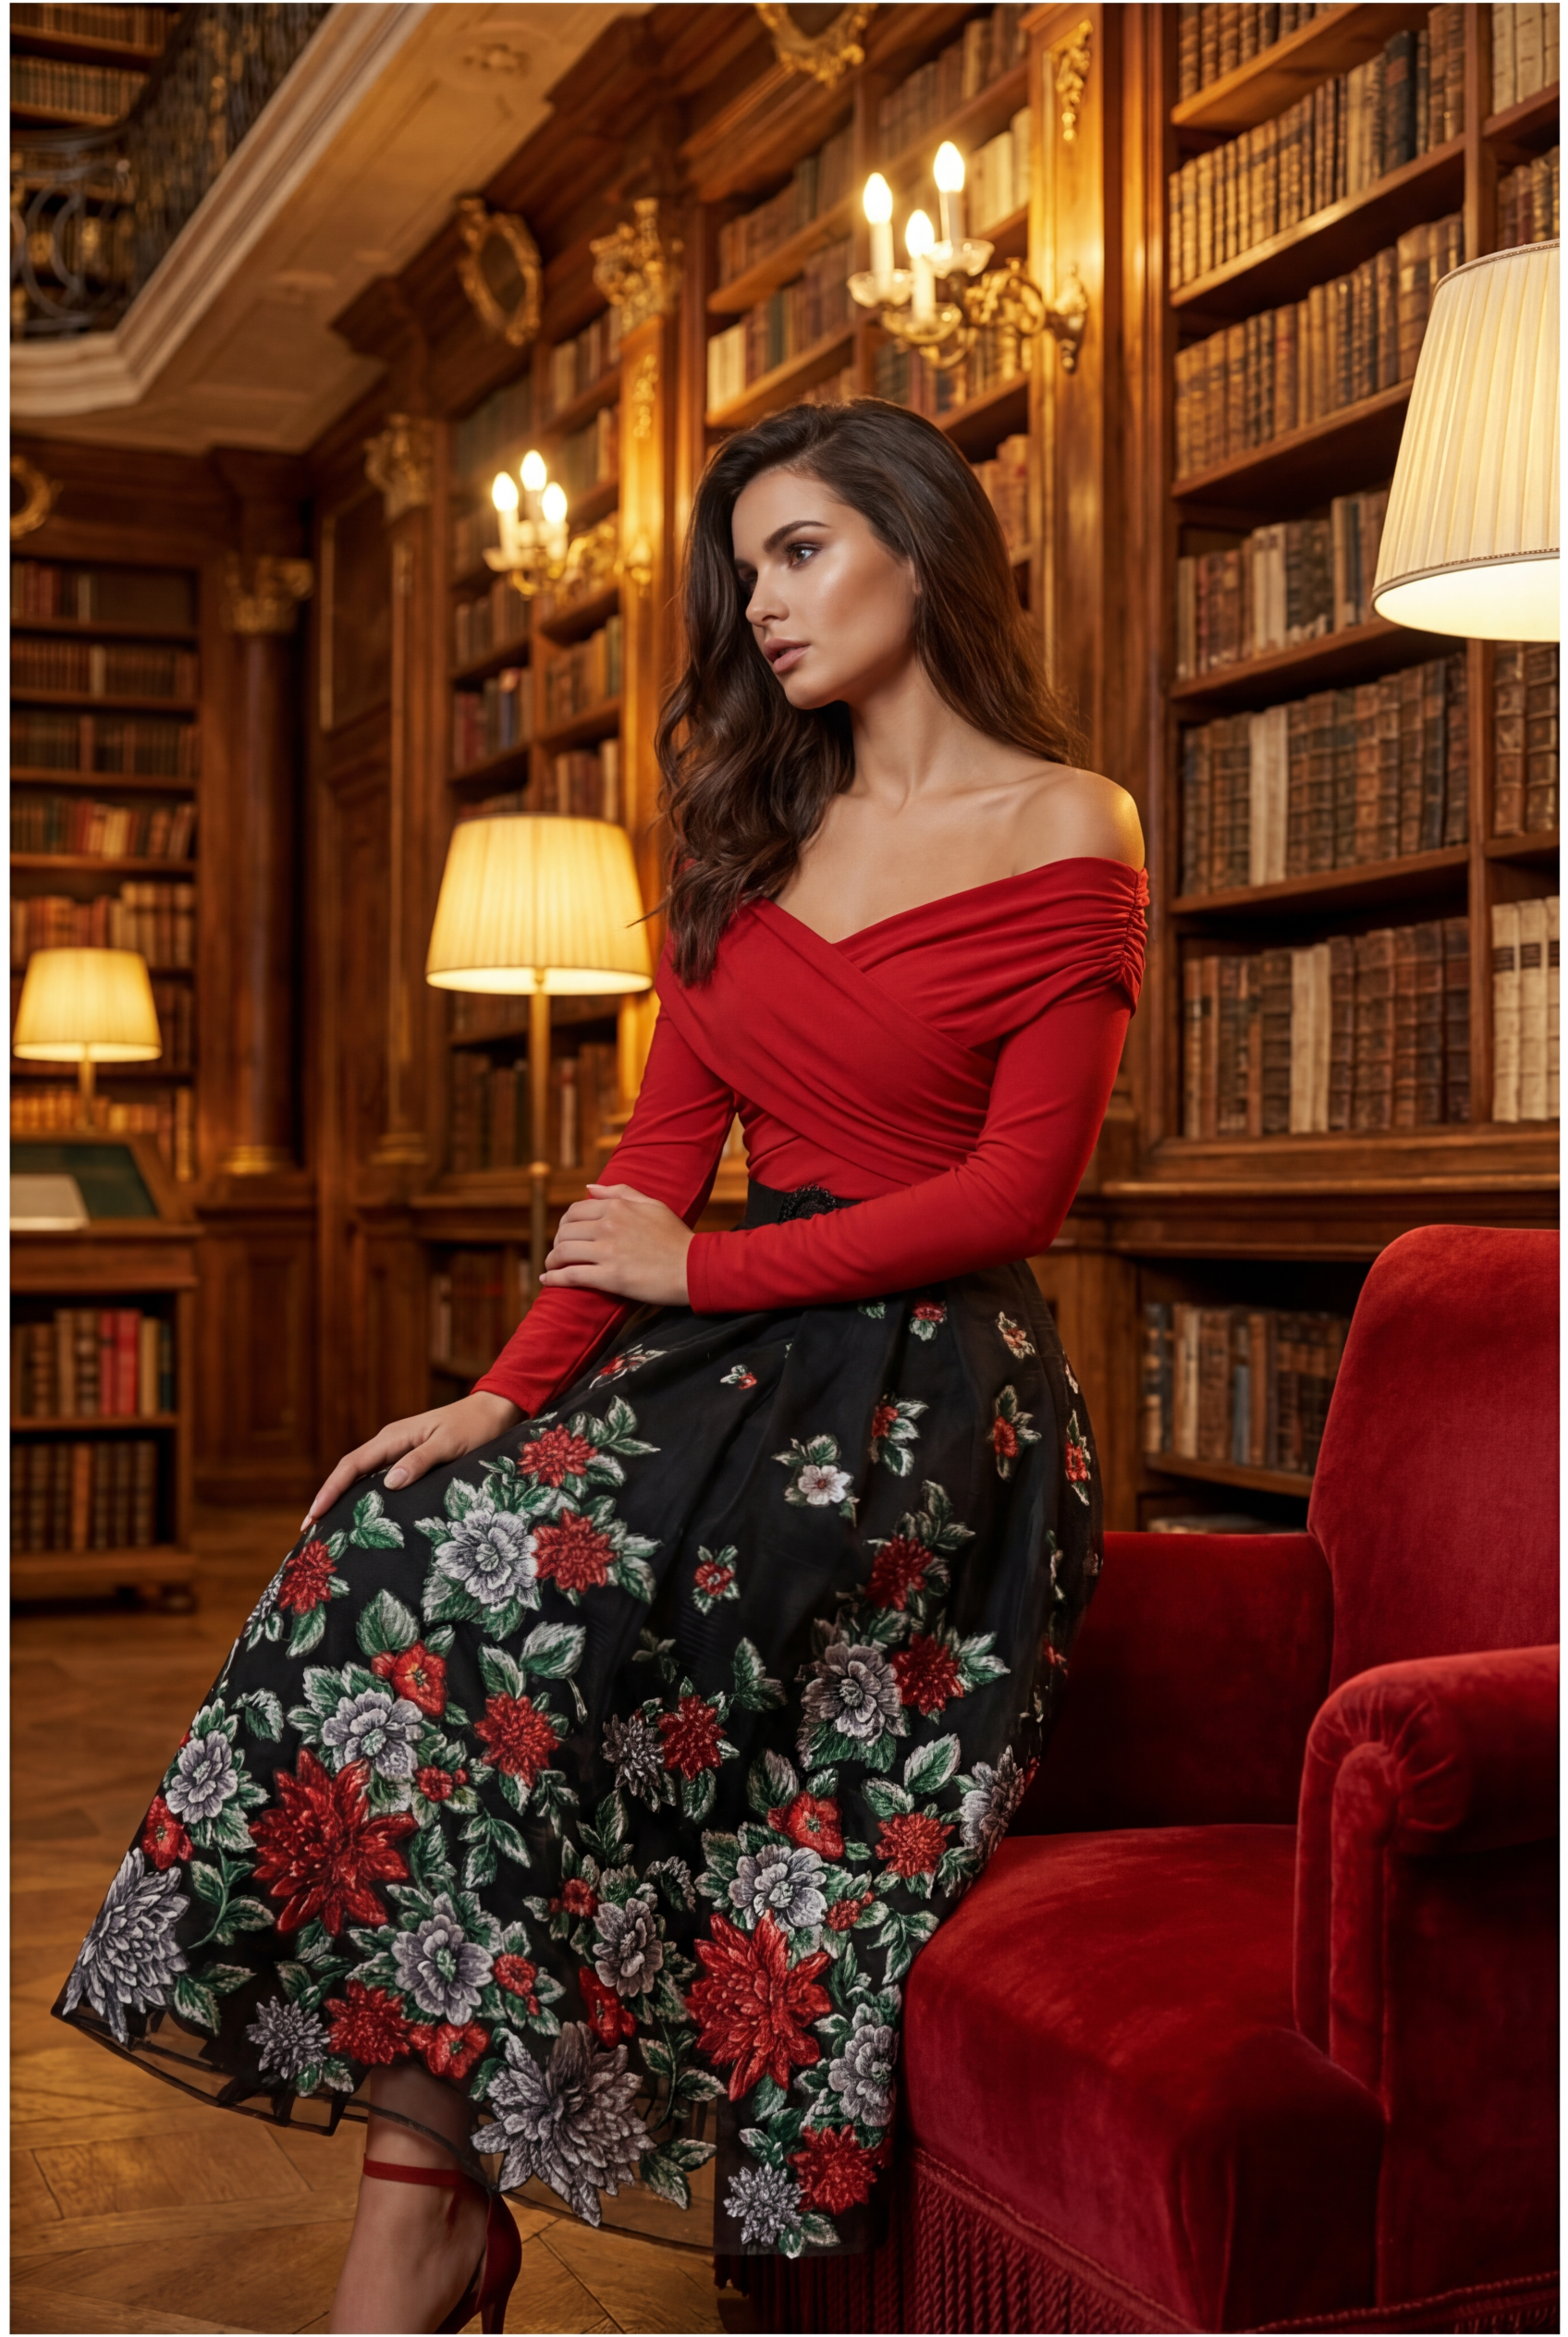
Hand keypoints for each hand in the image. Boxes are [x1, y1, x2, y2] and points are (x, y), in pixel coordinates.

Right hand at [300, 1390, 521, 1534]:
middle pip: (349, 1472)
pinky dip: (364, 1496)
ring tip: (328, 1528)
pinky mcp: (410, 1458)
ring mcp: (399, 1450)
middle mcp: (390, 1443)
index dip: (330, 1490)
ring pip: (362, 1476)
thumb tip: (388, 1484)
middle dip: (327, 1499)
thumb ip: (419, 1461)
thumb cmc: (475, 1428)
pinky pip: (379, 1478)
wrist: (494, 1411)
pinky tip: (362, 1514)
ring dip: (343, 1499)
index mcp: (393, 1437)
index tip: (313, 1515)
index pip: (352, 1466)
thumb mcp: (449, 1445)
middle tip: (309, 1531)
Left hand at [540, 1181, 692, 1304]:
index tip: (565, 1234)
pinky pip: (571, 1275)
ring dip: (552, 1260)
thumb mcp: (652, 1205)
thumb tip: (590, 1187)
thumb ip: (620, 1192)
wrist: (694, 1267)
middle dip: (557, 1242)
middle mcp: (608, 1226)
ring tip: (552, 1266)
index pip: (575, 1211)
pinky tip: (547, 1280)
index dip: (565, 1224)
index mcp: (617, 1207)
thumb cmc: (676, 1237)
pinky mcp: (609, 1277)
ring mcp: (607, 1252)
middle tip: (559, 1252)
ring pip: (563, 1252)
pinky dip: (554, 1278)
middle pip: (565, 1231)